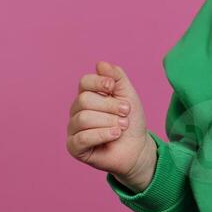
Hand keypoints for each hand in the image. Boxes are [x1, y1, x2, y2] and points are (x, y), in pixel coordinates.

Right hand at [66, 61, 156, 189]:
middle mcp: (76, 111)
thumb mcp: (128, 94)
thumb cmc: (131, 121)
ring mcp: (73, 129)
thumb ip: (116, 77)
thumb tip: (100, 64)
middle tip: (125, 113)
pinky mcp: (74, 147)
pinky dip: (102, 135)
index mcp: (87, 96)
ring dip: (109, 122)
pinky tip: (115, 135)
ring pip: (83, 118)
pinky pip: (82, 138)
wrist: (138, 148)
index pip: (84, 82)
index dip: (100, 82)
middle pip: (84, 100)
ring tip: (122, 127)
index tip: (113, 88)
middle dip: (110, 106)